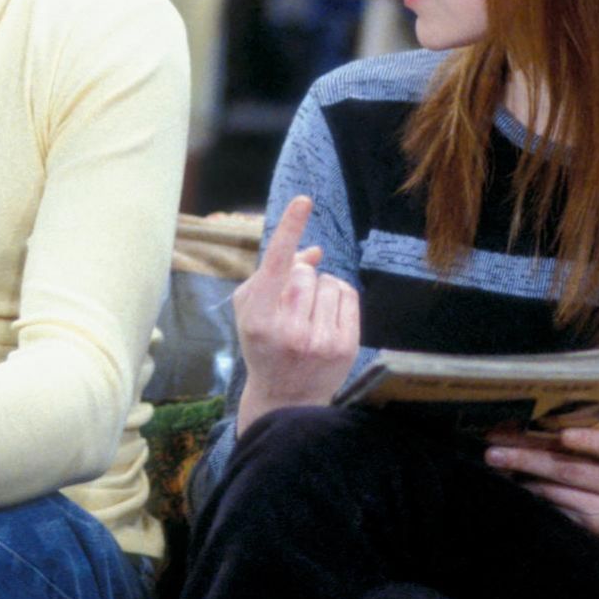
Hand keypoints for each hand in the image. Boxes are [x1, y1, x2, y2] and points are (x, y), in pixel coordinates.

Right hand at [233, 196, 359, 432]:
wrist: (285, 398)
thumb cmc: (263, 344)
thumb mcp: (250, 309)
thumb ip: (273, 274)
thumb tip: (313, 251)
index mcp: (257, 318)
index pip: (275, 264)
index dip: (289, 228)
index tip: (304, 200)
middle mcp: (288, 330)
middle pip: (305, 273)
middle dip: (300, 280)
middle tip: (291, 305)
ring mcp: (319, 341)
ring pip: (329, 282)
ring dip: (321, 289)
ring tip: (309, 314)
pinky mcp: (345, 347)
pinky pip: (348, 295)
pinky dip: (338, 297)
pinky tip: (326, 317)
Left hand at [485, 427, 598, 598]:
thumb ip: (598, 433)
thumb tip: (541, 414)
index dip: (586, 439)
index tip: (560, 433)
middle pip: (571, 468)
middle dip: (528, 456)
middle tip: (495, 446)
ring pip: (558, 490)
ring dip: (522, 475)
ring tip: (495, 460)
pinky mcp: (593, 528)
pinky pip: (556, 508)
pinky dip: (532, 493)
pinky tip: (512, 482)